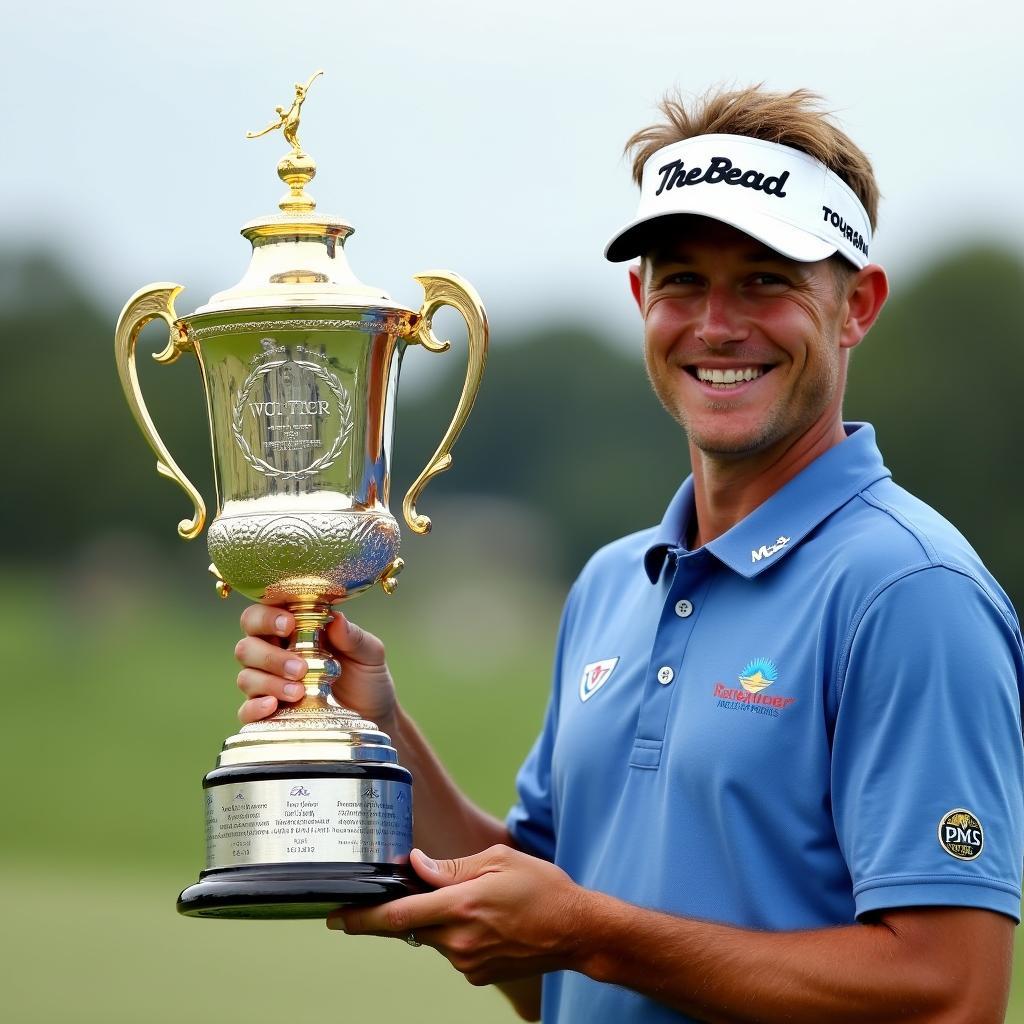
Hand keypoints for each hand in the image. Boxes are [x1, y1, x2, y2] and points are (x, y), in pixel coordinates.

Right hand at [234, 607, 397, 730]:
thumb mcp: (369, 654)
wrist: (376, 716)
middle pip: (247, 646)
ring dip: (269, 682)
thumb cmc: (368, 677)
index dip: (267, 616)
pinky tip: (273, 706)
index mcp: (293, 631)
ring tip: (299, 691)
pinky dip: (255, 707)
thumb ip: (353, 636)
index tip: (289, 624)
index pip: (262, 615)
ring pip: (246, 677)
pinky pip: (246, 710)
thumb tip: (336, 620)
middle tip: (300, 668)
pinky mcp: (270, 714)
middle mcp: (275, 654)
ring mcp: (269, 685)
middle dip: (269, 656)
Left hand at [329, 846, 587, 985]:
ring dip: (440, 918)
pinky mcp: (477, 975)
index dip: (360, 917)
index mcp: (460, 907)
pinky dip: (458, 932)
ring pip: (433, 936)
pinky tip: (488, 920)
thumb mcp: (498, 861)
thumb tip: (416, 864)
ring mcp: (467, 963)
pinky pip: (453, 949)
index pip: (396, 915)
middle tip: (426, 888)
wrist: (577, 931)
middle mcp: (458, 941)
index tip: (334, 916)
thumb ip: (451, 867)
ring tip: (479, 901)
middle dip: (408, 907)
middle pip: (411, 925)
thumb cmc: (542, 889)